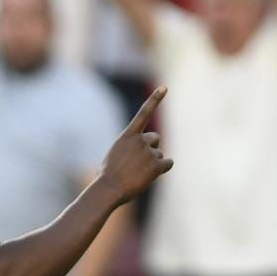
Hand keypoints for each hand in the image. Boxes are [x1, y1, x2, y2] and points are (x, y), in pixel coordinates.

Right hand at [99, 86, 172, 203]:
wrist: (110, 188)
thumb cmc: (108, 174)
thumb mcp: (115, 154)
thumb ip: (130, 147)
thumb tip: (144, 152)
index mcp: (128, 135)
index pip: (144, 113)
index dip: (155, 99)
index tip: (165, 87)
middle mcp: (140, 140)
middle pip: (155, 139)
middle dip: (151, 148)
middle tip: (139, 162)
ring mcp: (149, 152)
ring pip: (159, 153)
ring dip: (153, 162)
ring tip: (139, 172)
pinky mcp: (156, 165)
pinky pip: (167, 163)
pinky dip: (163, 168)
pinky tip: (152, 175)